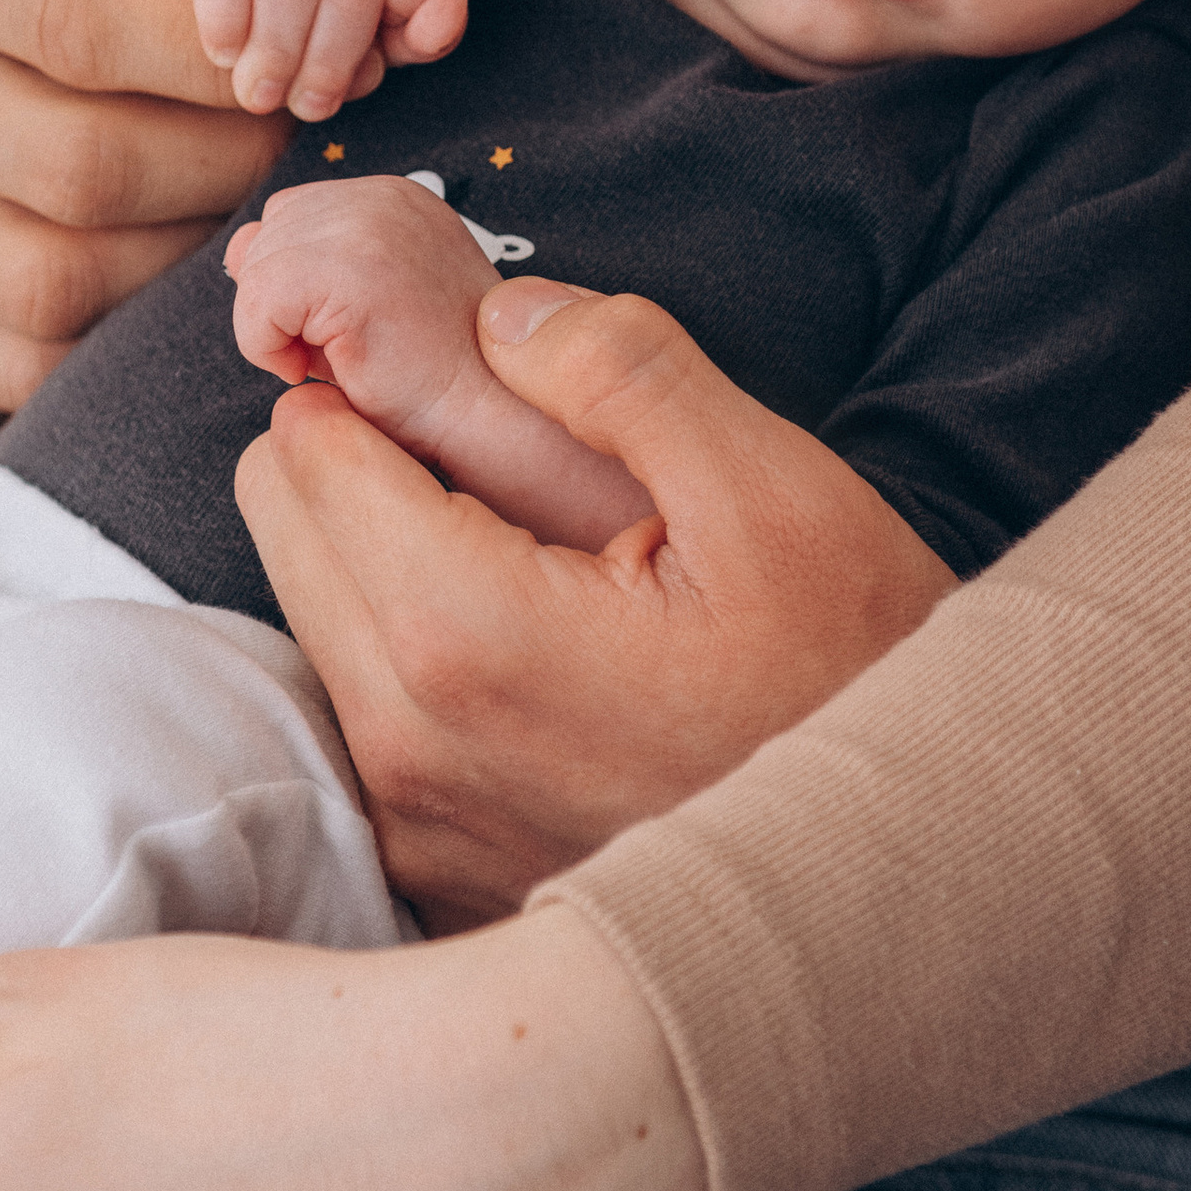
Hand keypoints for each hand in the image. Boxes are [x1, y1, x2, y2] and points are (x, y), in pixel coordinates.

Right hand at [0, 0, 294, 410]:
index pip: (83, 29)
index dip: (226, 64)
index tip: (311, 68)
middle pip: (82, 168)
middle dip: (228, 166)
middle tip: (296, 145)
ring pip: (58, 280)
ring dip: (189, 257)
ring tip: (238, 201)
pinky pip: (23, 363)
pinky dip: (124, 336)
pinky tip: (167, 263)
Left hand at [227, 173, 493, 412]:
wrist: (486, 421)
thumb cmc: (427, 379)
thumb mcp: (364, 298)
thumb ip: (304, 260)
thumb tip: (237, 251)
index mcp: (393, 198)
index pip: (288, 218)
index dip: (298, 287)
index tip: (349, 331)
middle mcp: (384, 196)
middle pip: (265, 237)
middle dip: (285, 306)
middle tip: (345, 352)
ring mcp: (371, 224)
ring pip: (255, 270)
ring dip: (278, 330)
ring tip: (340, 359)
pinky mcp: (353, 266)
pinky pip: (259, 301)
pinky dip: (269, 346)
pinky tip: (323, 370)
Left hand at [236, 282, 955, 928]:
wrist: (906, 875)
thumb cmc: (855, 678)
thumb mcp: (771, 489)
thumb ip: (620, 369)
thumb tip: (498, 315)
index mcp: (461, 632)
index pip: (303, 449)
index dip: (376, 388)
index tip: (466, 388)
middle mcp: (406, 744)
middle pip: (284, 526)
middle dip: (365, 466)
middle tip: (504, 466)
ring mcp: (415, 825)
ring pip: (315, 619)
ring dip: (387, 566)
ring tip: (539, 565)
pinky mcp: (436, 875)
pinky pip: (363, 718)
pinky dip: (413, 662)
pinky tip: (538, 658)